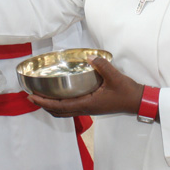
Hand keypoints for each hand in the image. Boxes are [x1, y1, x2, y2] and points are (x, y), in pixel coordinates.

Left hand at [27, 57, 142, 118]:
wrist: (137, 102)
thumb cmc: (126, 92)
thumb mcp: (115, 77)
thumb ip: (102, 66)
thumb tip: (89, 57)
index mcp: (87, 104)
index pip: (60, 106)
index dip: (44, 102)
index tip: (32, 97)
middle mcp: (85, 109)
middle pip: (58, 111)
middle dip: (43, 105)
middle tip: (31, 96)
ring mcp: (88, 109)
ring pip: (64, 112)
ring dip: (51, 106)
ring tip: (41, 97)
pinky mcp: (92, 106)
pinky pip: (71, 109)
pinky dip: (60, 105)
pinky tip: (59, 97)